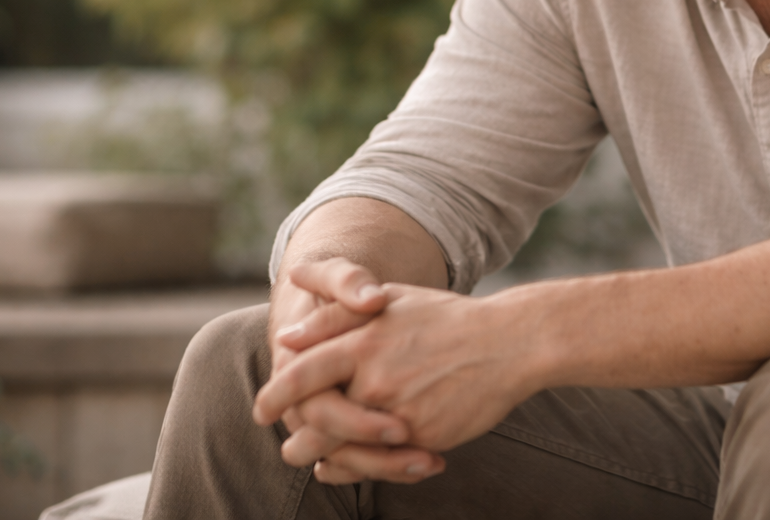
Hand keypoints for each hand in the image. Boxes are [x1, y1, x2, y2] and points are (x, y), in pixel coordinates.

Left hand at [263, 282, 541, 478]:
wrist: (509, 343)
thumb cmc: (445, 318)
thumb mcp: (391, 301)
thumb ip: (336, 317)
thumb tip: (287, 338)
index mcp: (364, 342)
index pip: (302, 374)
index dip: (276, 395)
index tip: (261, 409)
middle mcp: (377, 380)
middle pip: (318, 422)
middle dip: (298, 440)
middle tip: (288, 447)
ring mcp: (401, 413)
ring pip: (348, 450)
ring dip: (328, 460)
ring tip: (317, 463)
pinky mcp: (424, 438)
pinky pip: (383, 462)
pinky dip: (365, 468)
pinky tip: (356, 466)